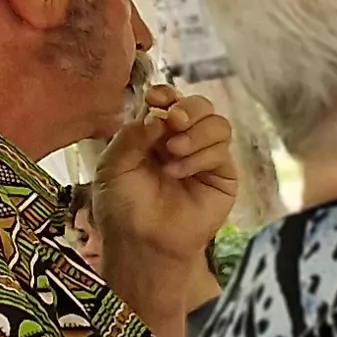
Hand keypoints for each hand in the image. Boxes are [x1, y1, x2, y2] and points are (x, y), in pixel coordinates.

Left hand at [95, 86, 238, 274]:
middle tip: (173, 121)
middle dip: (188, 108)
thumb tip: (161, 113)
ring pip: (218, 124)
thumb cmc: (123, 207)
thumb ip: (133, 134)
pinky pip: (222, 152)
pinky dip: (199, 157)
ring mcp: (205, 158)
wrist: (143, 242)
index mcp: (154, 134)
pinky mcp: (223, 176)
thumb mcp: (113, 165)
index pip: (169, 101)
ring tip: (172, 153)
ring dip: (195, 133)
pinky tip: (178, 173)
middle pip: (200, 106)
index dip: (167, 94)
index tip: (156, 99)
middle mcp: (182, 141)